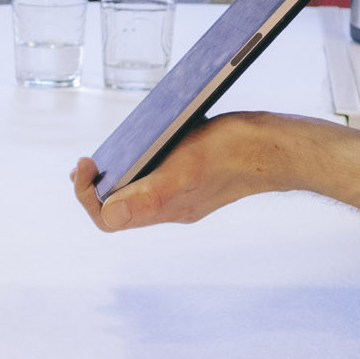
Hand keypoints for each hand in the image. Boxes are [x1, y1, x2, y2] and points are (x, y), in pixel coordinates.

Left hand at [70, 113, 308, 231]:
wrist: (273, 147)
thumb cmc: (231, 154)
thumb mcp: (184, 170)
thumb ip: (147, 196)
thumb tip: (108, 215)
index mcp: (163, 209)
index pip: (109, 218)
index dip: (87, 195)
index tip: (86, 164)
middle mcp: (170, 206)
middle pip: (119, 207)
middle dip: (97, 186)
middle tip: (89, 161)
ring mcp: (183, 192)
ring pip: (138, 192)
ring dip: (119, 175)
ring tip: (109, 152)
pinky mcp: (193, 176)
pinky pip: (157, 177)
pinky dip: (143, 163)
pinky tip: (144, 141)